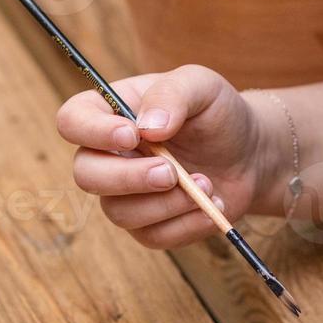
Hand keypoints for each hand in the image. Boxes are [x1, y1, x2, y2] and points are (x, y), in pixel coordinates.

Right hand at [57, 64, 264, 248]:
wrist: (250, 154)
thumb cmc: (219, 114)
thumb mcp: (202, 86)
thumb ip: (173, 94)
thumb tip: (147, 127)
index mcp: (111, 114)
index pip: (72, 121)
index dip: (92, 132)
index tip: (132, 135)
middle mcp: (110, 156)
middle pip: (86, 175)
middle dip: (128, 178)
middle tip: (171, 172)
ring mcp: (127, 194)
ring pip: (120, 213)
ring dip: (167, 204)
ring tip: (207, 184)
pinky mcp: (151, 225)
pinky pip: (153, 236)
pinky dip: (187, 224)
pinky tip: (212, 205)